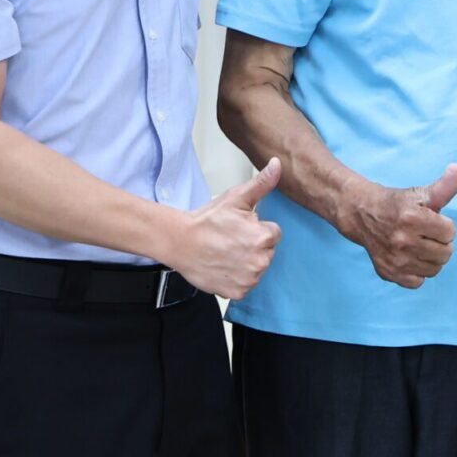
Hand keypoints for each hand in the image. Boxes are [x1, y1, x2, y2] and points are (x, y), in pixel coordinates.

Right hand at [171, 158, 282, 299]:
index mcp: (264, 237)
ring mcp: (249, 279)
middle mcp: (260, 261)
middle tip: (231, 241)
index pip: (274, 234)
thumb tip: (277, 164)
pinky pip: (246, 285)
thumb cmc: (207, 220)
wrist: (179, 242)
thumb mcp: (236, 197)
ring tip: (226, 253)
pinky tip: (223, 267)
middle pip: (267, 252)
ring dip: (246, 263)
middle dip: (253, 246)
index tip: (239, 229)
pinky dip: (237, 279)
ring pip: (257, 269)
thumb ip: (262, 183)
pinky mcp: (238, 292)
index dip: (257, 229)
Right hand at [340, 163, 456, 287]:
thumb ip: (444, 186)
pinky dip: (418, 272)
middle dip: (440, 242)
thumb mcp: (420, 193)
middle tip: (425, 234)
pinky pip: (419, 282)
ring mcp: (395, 260)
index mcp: (412, 218)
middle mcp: (402, 241)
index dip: (444, 225)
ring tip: (419, 245)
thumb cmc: (397, 203)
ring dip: (431, 258)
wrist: (362, 214)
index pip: (450, 232)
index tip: (430, 220)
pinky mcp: (388, 273)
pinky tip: (410, 257)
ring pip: (435, 269)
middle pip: (446, 253)